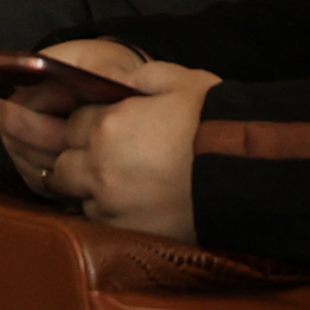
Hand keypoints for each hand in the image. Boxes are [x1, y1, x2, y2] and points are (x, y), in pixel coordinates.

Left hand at [0, 42, 219, 242]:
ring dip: (93, 190)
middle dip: (79, 159)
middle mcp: (98, 167)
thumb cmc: (215, 123)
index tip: (109, 127)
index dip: (89, 125)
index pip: (72, 125)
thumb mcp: (181, 80)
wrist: (247, 174)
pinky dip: (112, 214)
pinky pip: (103, 224)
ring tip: (127, 183)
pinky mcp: (127, 233)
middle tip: (111, 157)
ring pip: (79, 198)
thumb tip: (117, 78)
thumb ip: (139, 76)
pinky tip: (137, 203)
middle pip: (63, 166)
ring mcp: (110, 205)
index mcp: (107, 125)